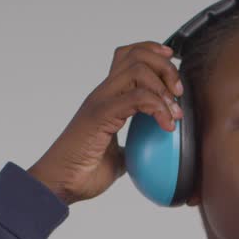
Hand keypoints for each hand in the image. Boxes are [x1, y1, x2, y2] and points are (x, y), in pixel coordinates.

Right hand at [28, 41, 183, 205]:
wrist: (60, 185)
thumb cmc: (81, 173)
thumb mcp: (116, 158)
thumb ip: (130, 148)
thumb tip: (145, 153)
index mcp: (107, 99)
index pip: (128, 56)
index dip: (153, 53)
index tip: (172, 67)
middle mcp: (103, 94)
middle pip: (136, 55)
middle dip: (166, 68)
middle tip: (178, 93)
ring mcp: (100, 102)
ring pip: (137, 68)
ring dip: (164, 86)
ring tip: (174, 112)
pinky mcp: (101, 115)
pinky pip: (137, 97)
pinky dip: (158, 108)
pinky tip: (166, 126)